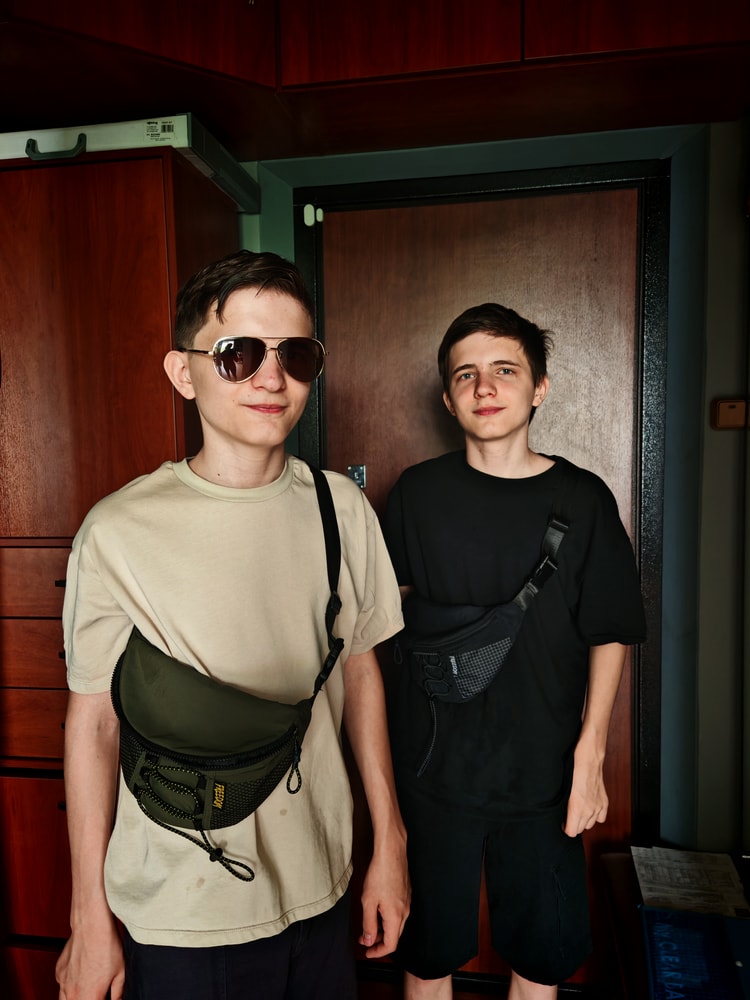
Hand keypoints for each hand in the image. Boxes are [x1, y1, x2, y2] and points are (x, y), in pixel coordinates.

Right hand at [56, 919, 124, 999]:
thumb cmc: (106, 946)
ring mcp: (63, 983)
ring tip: (87, 988)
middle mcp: (74, 993)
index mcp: (90, 997)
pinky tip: (80, 977)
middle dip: (88, 999)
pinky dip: (69, 986)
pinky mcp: (59, 972)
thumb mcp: (120, 972)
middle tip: (97, 992)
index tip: (104, 995)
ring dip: (76, 997)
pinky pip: (62, 986)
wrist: (91, 926)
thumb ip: (118, 992)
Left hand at [358, 843, 410, 958]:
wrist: (391, 852)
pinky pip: (398, 913)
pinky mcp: (406, 894)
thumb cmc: (380, 874)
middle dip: (378, 940)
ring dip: (382, 929)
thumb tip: (369, 941)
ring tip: (367, 923)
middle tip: (363, 938)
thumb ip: (368, 924)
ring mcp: (407, 902)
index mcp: (396, 917)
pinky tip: (377, 910)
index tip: (367, 952)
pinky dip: (387, 918)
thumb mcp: (368, 901)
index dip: (377, 952)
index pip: (390, 945)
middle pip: (394, 936)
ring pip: (396, 924)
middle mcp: (405, 912)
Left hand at [563, 743, 608, 837]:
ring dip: (582, 820)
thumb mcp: (562, 784)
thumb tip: (555, 810)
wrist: (590, 754)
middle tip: (565, 815)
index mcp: (578, 806)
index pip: (572, 832)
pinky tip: (588, 808)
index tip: (560, 821)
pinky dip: (595, 815)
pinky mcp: (604, 800)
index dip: (564, 828)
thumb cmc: (574, 765)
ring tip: (575, 811)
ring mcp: (599, 805)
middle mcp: (590, 809)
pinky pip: (601, 817)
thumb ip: (561, 801)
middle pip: (580, 829)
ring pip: (590, 824)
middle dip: (572, 824)